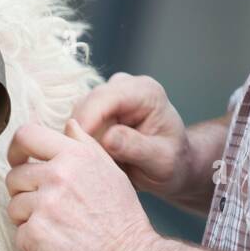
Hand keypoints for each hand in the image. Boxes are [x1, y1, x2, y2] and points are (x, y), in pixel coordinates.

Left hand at [6, 119, 160, 250]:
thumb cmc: (123, 218)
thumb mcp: (111, 171)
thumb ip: (86, 145)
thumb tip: (68, 126)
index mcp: (75, 155)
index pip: (26, 135)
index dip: (16, 150)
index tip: (18, 162)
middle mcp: (58, 175)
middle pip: (15, 177)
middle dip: (24, 193)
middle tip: (47, 208)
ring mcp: (44, 205)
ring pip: (14, 208)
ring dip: (29, 220)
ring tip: (57, 229)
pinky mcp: (36, 233)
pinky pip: (20, 236)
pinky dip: (34, 245)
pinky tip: (58, 246)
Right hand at [71, 73, 193, 200]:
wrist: (172, 164)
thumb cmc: (172, 163)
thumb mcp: (161, 161)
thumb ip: (137, 148)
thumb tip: (107, 138)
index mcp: (146, 92)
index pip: (107, 97)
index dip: (88, 119)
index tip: (77, 145)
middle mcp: (124, 86)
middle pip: (87, 104)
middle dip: (83, 133)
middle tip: (90, 163)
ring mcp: (108, 96)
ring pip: (78, 115)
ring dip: (81, 139)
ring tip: (100, 162)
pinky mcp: (96, 109)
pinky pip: (77, 124)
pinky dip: (81, 142)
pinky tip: (96, 158)